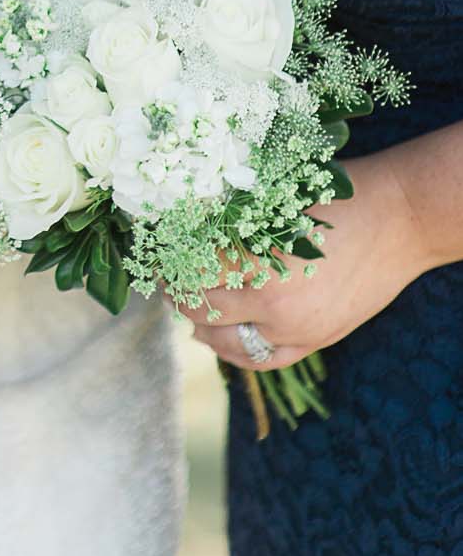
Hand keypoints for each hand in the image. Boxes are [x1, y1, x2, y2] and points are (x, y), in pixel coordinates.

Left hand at [185, 152, 427, 370]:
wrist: (401, 220)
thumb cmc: (337, 195)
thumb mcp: (277, 198)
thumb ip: (236, 217)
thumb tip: (183, 225)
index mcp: (258, 260)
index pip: (190, 269)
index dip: (167, 259)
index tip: (155, 250)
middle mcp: (272, 303)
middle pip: (200, 306)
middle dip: (176, 290)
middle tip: (163, 275)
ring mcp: (296, 329)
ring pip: (225, 339)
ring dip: (199, 322)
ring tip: (183, 305)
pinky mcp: (316, 341)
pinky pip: (261, 360)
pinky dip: (232, 351)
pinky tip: (214, 337)